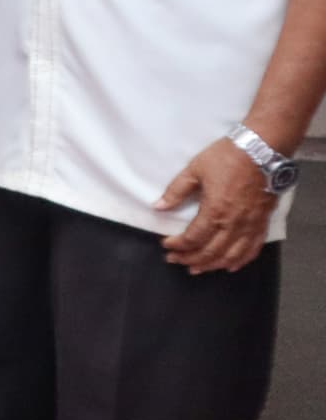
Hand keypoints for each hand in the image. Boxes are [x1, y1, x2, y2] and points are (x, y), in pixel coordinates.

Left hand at [156, 136, 277, 273]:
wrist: (262, 150)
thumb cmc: (227, 158)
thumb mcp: (194, 170)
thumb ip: (176, 191)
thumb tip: (158, 207)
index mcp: (214, 211)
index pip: (193, 238)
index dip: (178, 245)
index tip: (166, 246)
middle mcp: (233, 223)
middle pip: (210, 251)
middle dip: (190, 258)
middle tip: (175, 260)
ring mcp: (250, 225)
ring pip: (231, 255)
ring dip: (212, 265)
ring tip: (197, 269)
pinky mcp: (262, 222)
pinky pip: (253, 249)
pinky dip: (240, 261)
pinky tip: (230, 266)